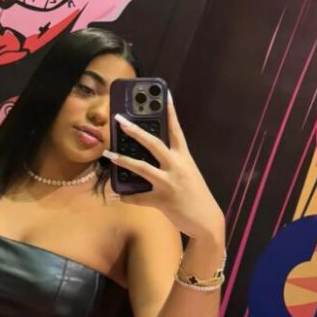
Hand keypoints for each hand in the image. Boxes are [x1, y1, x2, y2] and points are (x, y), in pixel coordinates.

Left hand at [103, 94, 224, 241]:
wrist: (207, 221)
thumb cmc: (195, 195)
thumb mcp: (187, 173)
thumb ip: (172, 163)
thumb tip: (149, 156)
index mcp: (184, 157)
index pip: (176, 130)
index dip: (170, 112)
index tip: (164, 95)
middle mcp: (177, 166)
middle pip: (153, 144)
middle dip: (135, 131)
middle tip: (120, 120)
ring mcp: (169, 183)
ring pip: (142, 168)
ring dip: (123, 160)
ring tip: (108, 154)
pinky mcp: (162, 200)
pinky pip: (138, 197)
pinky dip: (126, 197)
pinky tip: (117, 195)